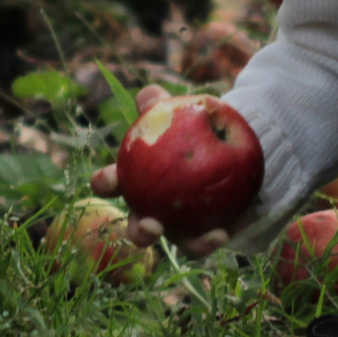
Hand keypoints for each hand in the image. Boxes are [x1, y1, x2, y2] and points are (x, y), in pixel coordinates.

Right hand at [87, 85, 248, 257]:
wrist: (232, 146)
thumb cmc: (195, 128)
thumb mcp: (180, 113)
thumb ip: (161, 106)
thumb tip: (149, 94)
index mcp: (138, 180)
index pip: (114, 183)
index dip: (105, 183)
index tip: (107, 180)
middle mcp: (154, 208)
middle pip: (140, 226)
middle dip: (140, 232)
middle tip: (150, 225)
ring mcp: (180, 225)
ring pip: (174, 240)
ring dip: (179, 242)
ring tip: (193, 239)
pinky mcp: (206, 233)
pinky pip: (205, 241)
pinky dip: (209, 240)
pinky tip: (220, 232)